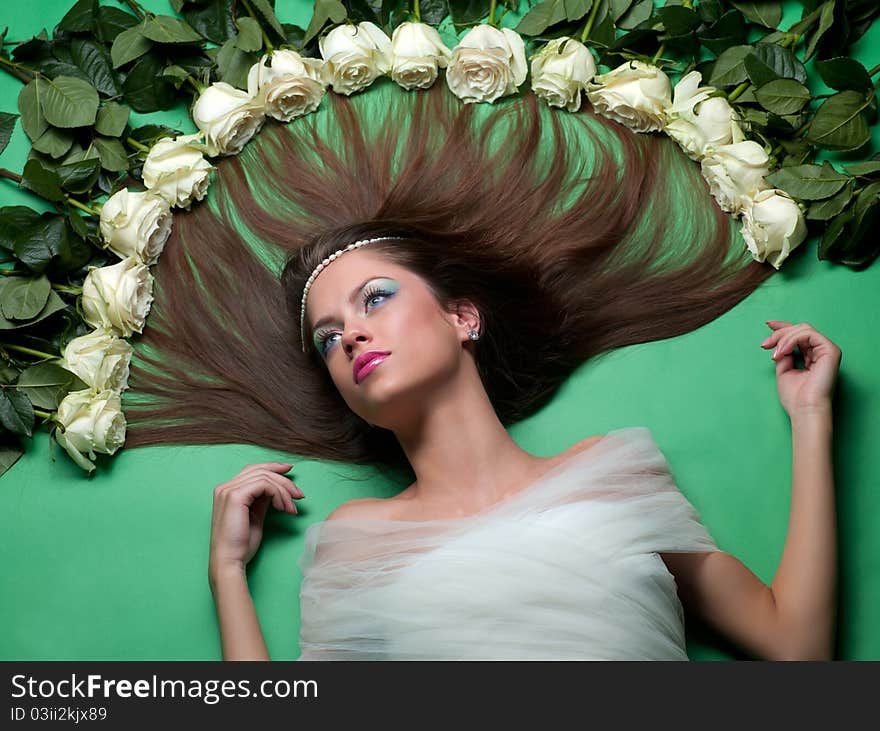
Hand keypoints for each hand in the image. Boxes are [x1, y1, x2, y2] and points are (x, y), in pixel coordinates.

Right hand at [209, 462, 304, 579]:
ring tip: (292, 508)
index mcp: (227, 491)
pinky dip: (278, 494)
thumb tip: (276, 489)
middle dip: (284, 480)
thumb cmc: (241, 545)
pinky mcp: (235, 496)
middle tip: (299, 495)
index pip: (252, 470)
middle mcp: (225, 487)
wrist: (230, 562)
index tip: (290, 471)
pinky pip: (264, 485)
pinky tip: (284, 508)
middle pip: (260, 471)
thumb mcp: (255, 516)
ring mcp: (228, 490)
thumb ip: (262, 500)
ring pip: (265, 477)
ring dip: (284, 491)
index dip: (273, 467)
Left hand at [760, 320, 841, 417]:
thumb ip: (783, 354)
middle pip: (800, 329)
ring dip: (783, 338)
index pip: (799, 334)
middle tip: (764, 344)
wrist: (804, 410)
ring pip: (803, 329)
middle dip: (779, 333)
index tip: (768, 324)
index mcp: (812, 356)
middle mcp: (821, 352)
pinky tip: (781, 352)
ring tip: (774, 354)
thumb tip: (778, 342)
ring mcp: (827, 350)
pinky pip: (808, 334)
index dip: (783, 327)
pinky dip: (791, 340)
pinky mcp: (831, 351)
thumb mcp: (783, 370)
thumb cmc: (795, 397)